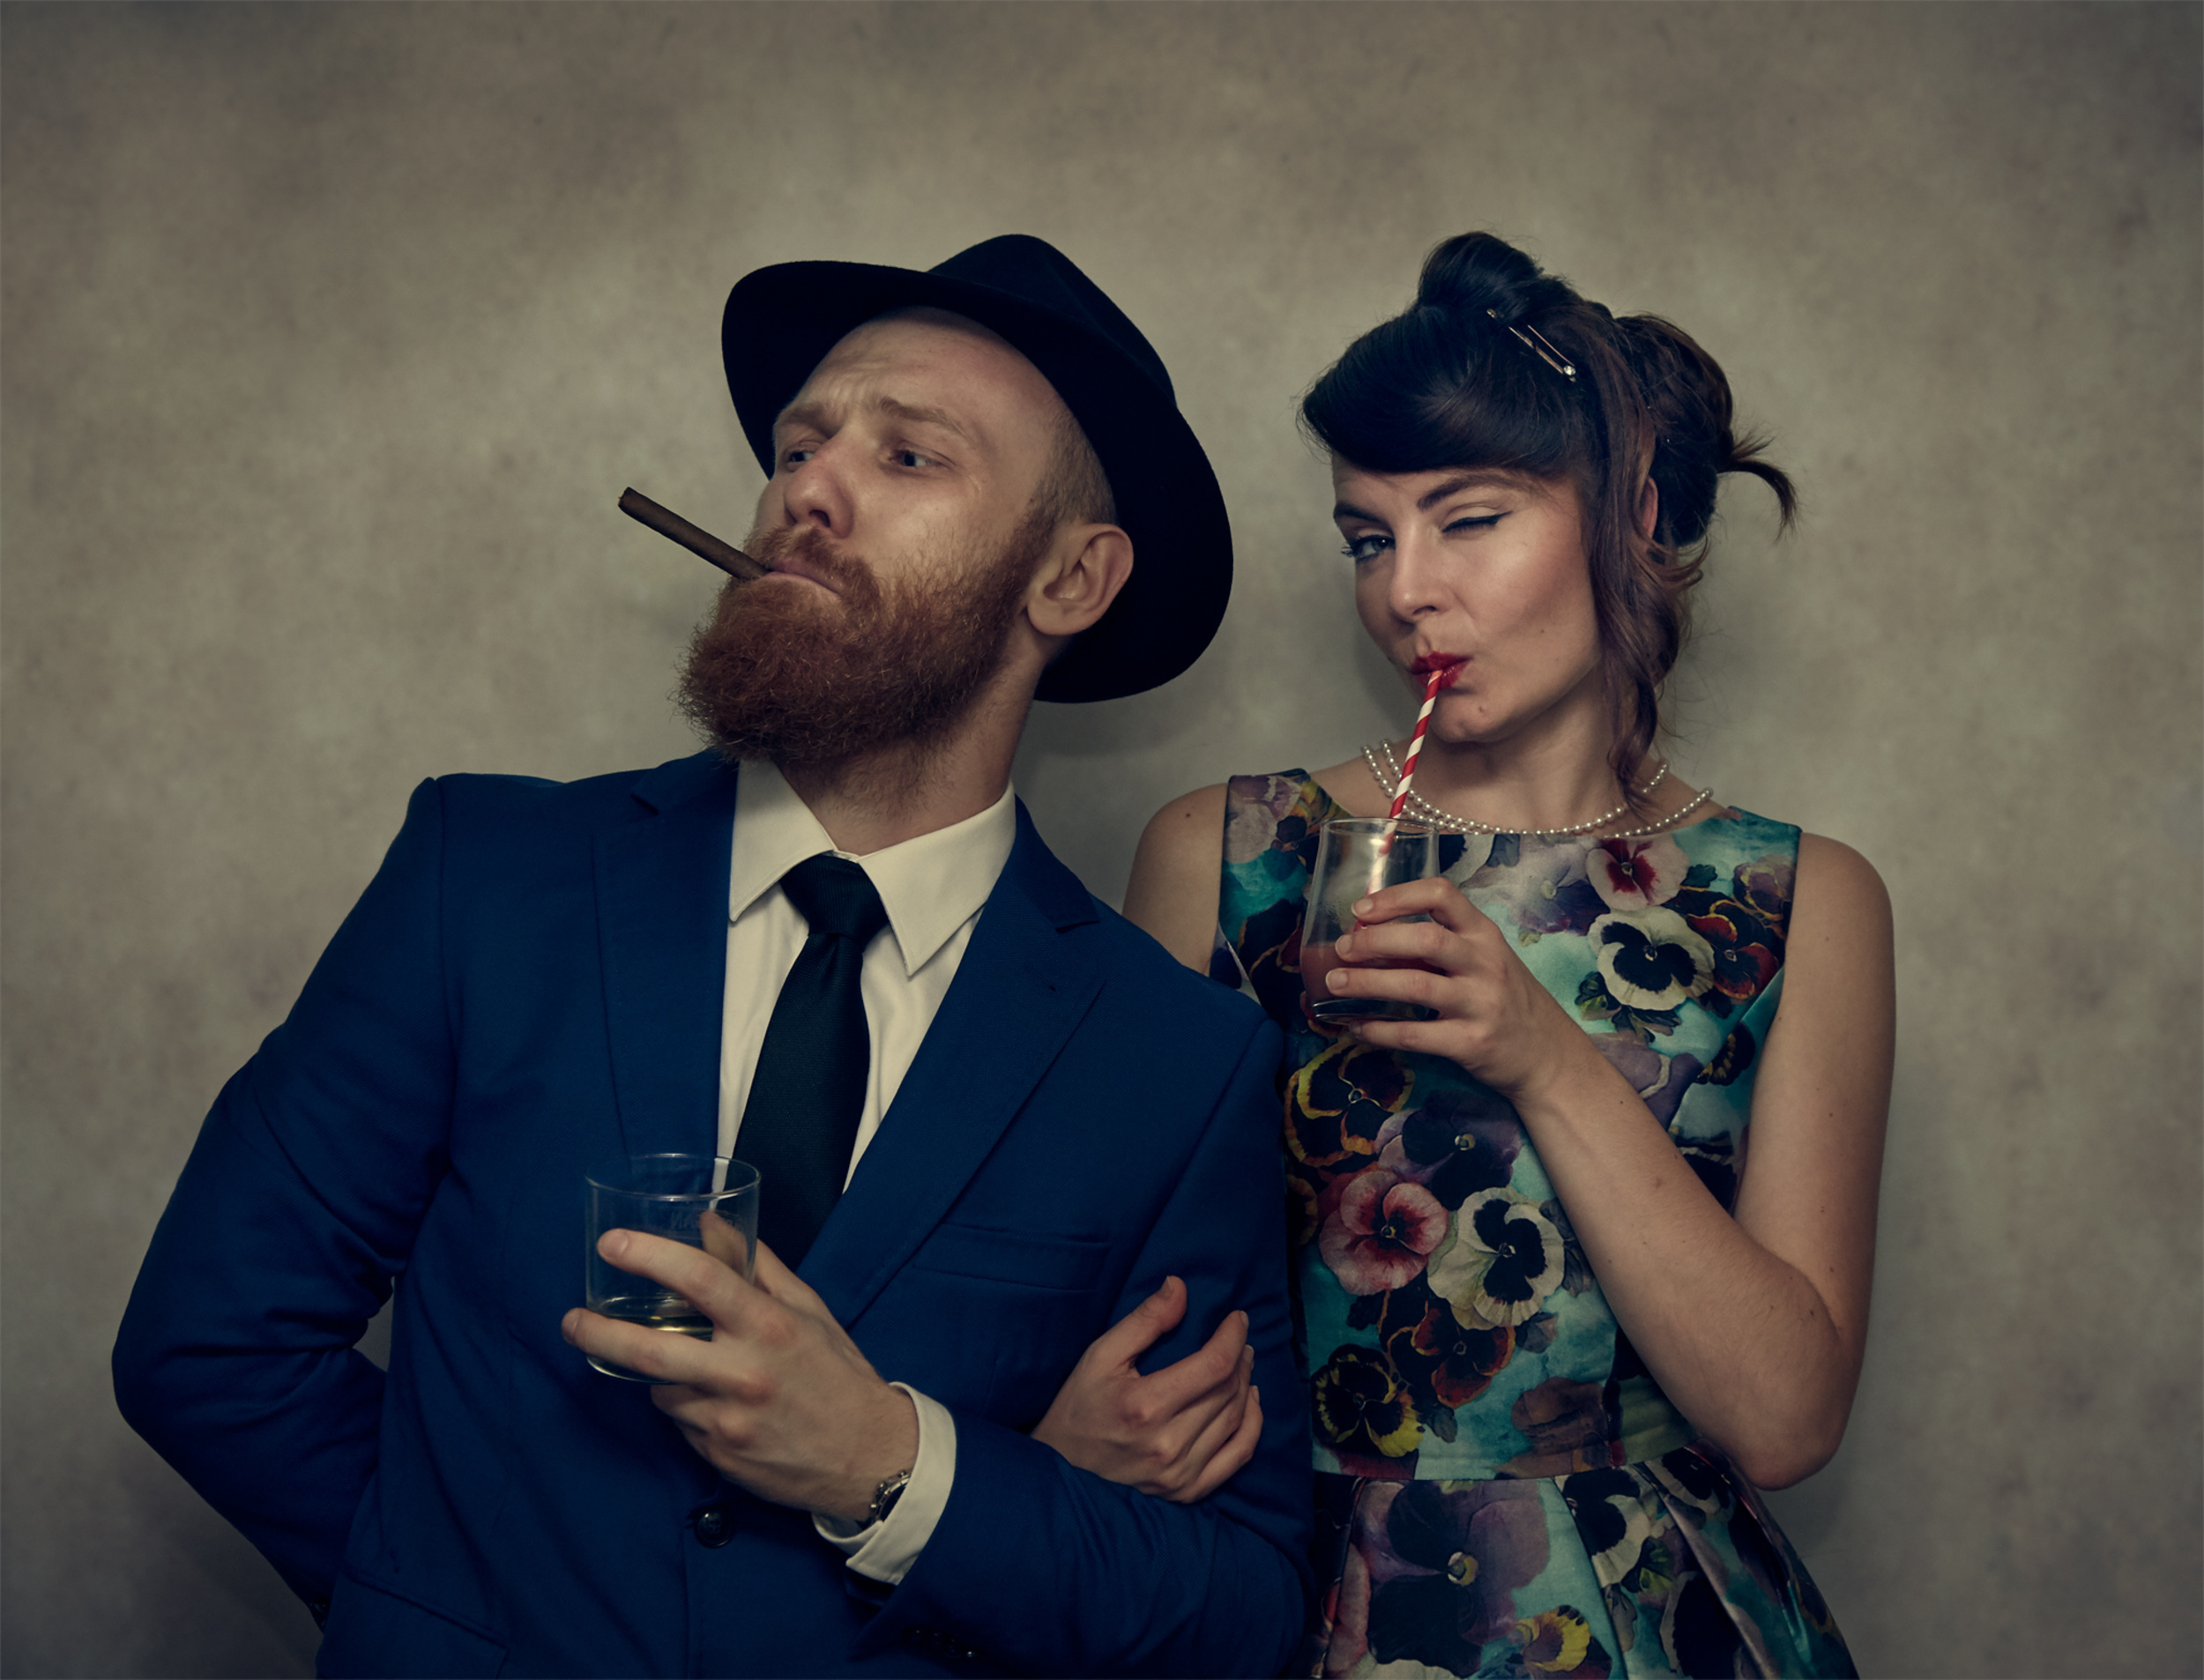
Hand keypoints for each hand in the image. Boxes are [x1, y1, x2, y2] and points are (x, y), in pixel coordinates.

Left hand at [561, 1233, 916, 1523]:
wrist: (868, 1455)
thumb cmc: (838, 1373)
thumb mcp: (808, 1309)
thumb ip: (756, 1265)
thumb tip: (710, 1222)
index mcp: (770, 1326)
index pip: (700, 1279)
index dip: (650, 1255)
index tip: (614, 1243)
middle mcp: (745, 1372)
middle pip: (652, 1349)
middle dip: (600, 1331)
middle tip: (572, 1318)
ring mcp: (728, 1419)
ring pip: (660, 1388)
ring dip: (654, 1371)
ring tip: (671, 1361)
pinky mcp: (718, 1454)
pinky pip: (680, 1420)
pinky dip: (682, 1403)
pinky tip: (708, 1399)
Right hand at [1031, 1276, 1262, 1503]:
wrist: (1059, 1472)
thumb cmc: (1078, 1407)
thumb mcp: (1100, 1356)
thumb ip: (1144, 1321)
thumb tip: (1179, 1287)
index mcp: (1146, 1405)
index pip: (1213, 1365)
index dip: (1232, 1337)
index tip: (1237, 1318)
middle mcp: (1168, 1443)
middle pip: (1227, 1391)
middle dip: (1240, 1358)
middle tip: (1238, 1339)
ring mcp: (1180, 1473)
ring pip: (1235, 1420)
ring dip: (1246, 1386)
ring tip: (1242, 1364)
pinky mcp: (1187, 1492)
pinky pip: (1238, 1457)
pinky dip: (1252, 1427)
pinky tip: (1250, 1403)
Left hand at [1328, 877, 1589, 1100]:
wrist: (1546, 1054)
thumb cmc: (1505, 998)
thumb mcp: (1484, 960)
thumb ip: (1440, 946)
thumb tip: (1368, 937)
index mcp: (1484, 933)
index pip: (1441, 894)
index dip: (1396, 896)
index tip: (1361, 909)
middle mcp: (1485, 962)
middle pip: (1424, 939)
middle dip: (1374, 941)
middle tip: (1342, 949)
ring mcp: (1480, 1003)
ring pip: (1414, 986)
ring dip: (1366, 983)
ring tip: (1335, 983)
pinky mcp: (1470, 1043)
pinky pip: (1413, 1034)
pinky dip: (1378, 1030)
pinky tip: (1357, 1027)